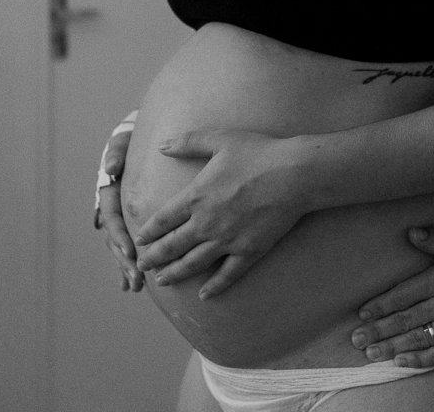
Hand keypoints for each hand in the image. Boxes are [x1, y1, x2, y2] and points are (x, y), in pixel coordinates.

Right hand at [96, 114, 143, 291]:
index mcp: (108, 193)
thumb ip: (116, 153)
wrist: (134, 143)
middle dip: (125, 260)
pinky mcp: (126, 224)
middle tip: (138, 278)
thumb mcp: (122, 143)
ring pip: (119, 248)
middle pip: (114, 239)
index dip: (119, 236)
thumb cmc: (129, 142)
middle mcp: (109, 209)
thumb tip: (112, 169)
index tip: (131, 251)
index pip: (112, 218)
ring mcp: (117, 218)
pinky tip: (131, 286)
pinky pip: (125, 247)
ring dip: (126, 268)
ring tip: (137, 287)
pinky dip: (126, 266)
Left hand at [133, 129, 305, 298]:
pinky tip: (204, 295)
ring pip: (193, 263)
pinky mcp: (249, 250)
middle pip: (172, 246)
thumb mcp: (219, 139)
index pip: (163, 220)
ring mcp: (228, 240)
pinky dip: (215, 286)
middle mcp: (206, 223)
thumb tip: (161, 146)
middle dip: (154, 257)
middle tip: (142, 265)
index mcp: (196, 196)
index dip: (149, 232)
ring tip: (162, 280)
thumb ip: (187, 142)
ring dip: (175, 273)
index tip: (139, 240)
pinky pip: (228, 274)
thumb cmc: (258, 152)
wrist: (294, 174)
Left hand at [349, 226, 433, 367]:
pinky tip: (402, 361)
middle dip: (380, 330)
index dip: (382, 305)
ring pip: (422, 339)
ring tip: (371, 352)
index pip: (406, 293)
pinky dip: (421, 359)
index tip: (363, 313)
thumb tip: (411, 235)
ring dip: (393, 347)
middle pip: (408, 319)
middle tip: (357, 339)